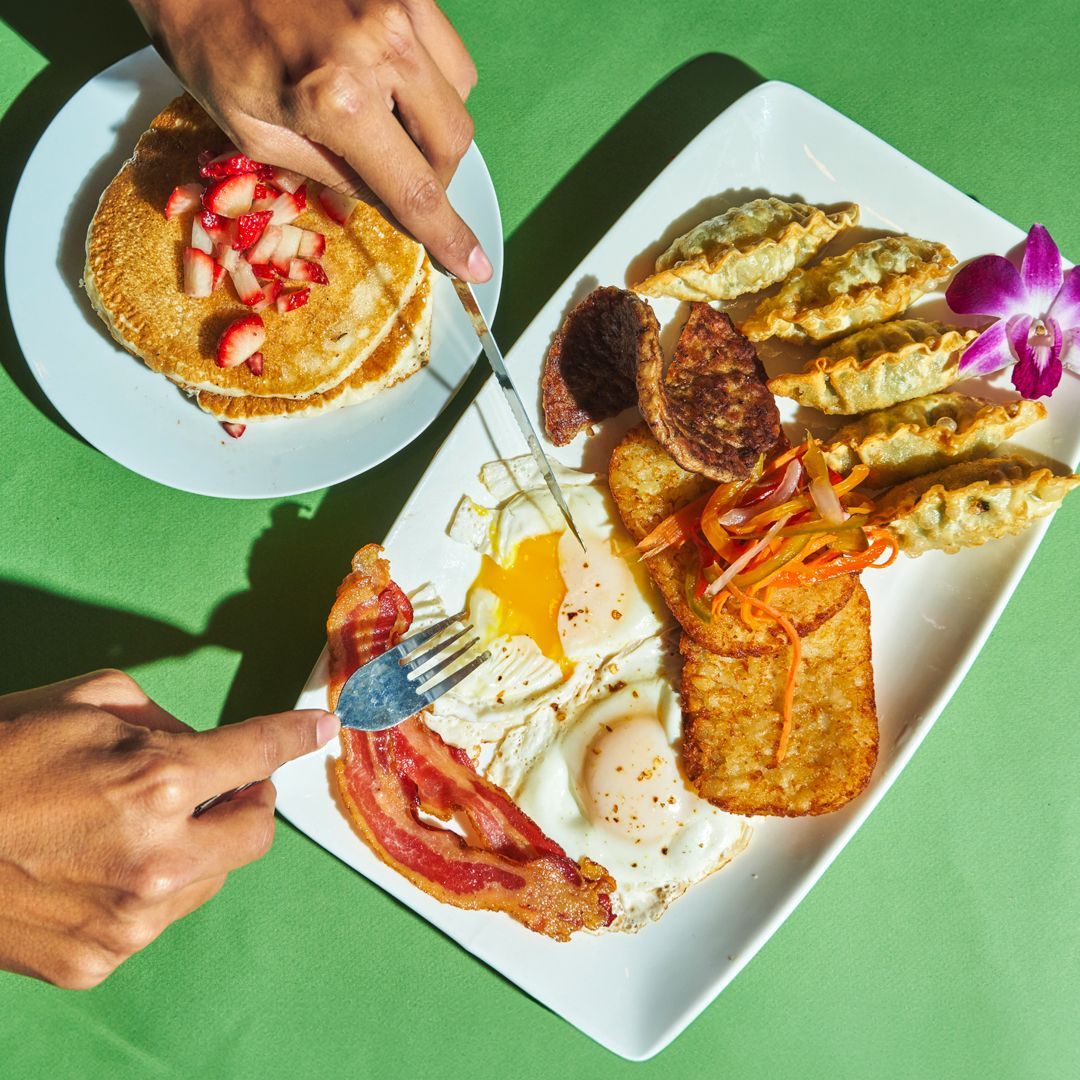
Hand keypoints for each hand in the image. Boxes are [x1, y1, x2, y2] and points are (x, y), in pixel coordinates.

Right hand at [0, 669, 338, 988]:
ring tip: (135, 823)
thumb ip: (164, 719)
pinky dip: (151, 885)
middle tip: (217, 784)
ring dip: (198, 844)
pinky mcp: (99, 960)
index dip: (294, 735)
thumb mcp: (86, 701)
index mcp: (160, 782)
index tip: (320, 728)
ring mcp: (131, 920)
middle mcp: (159, 859)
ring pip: (211, 878)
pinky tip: (99, 864)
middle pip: (257, 832)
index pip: (259, 754)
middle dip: (246, 801)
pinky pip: (158, 916)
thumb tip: (208, 742)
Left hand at [130, 0, 489, 281]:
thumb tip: (388, 199)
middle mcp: (381, 47)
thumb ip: (334, 173)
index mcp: (337, 98)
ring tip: (389, 121)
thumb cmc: (210, 47)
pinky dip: (433, 79)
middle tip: (400, 181)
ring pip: (459, 95)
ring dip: (435, 126)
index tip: (474, 265)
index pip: (415, 189)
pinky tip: (394, 80)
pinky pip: (448, 49)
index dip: (449, 236)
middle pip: (452, 142)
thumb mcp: (257, 135)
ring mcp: (399, 5)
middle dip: (437, 176)